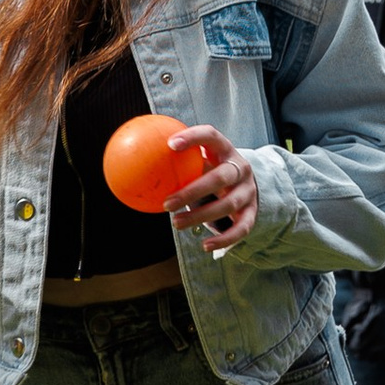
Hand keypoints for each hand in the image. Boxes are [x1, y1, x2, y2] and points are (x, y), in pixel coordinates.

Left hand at [162, 128, 256, 253]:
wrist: (247, 184)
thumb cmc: (210, 169)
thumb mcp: (199, 159)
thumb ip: (175, 158)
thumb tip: (133, 153)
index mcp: (225, 150)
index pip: (211, 136)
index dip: (193, 138)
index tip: (170, 144)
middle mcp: (240, 168)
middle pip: (220, 177)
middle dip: (193, 191)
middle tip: (167, 203)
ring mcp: (248, 191)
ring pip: (228, 205)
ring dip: (200, 216)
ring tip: (176, 223)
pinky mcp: (252, 212)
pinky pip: (241, 228)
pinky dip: (224, 239)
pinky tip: (204, 247)